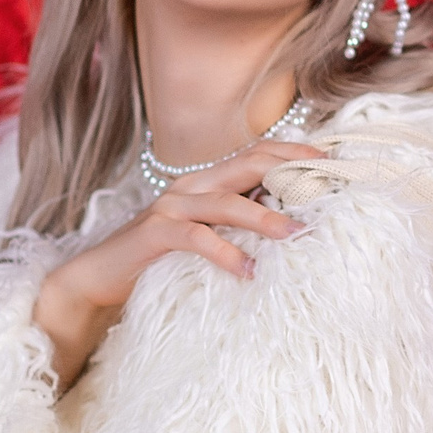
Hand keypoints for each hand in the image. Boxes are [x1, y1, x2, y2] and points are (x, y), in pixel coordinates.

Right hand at [32, 143, 319, 394]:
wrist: (98, 278)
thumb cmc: (158, 260)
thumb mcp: (205, 238)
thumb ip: (236, 226)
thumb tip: (291, 229)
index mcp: (206, 181)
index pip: (257, 154)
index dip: (294, 153)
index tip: (333, 163)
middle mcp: (191, 185)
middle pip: (248, 164)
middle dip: (290, 171)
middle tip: (328, 185)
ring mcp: (171, 206)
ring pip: (226, 201)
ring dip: (265, 218)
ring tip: (297, 234)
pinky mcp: (155, 233)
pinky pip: (196, 238)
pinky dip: (225, 253)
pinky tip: (248, 271)